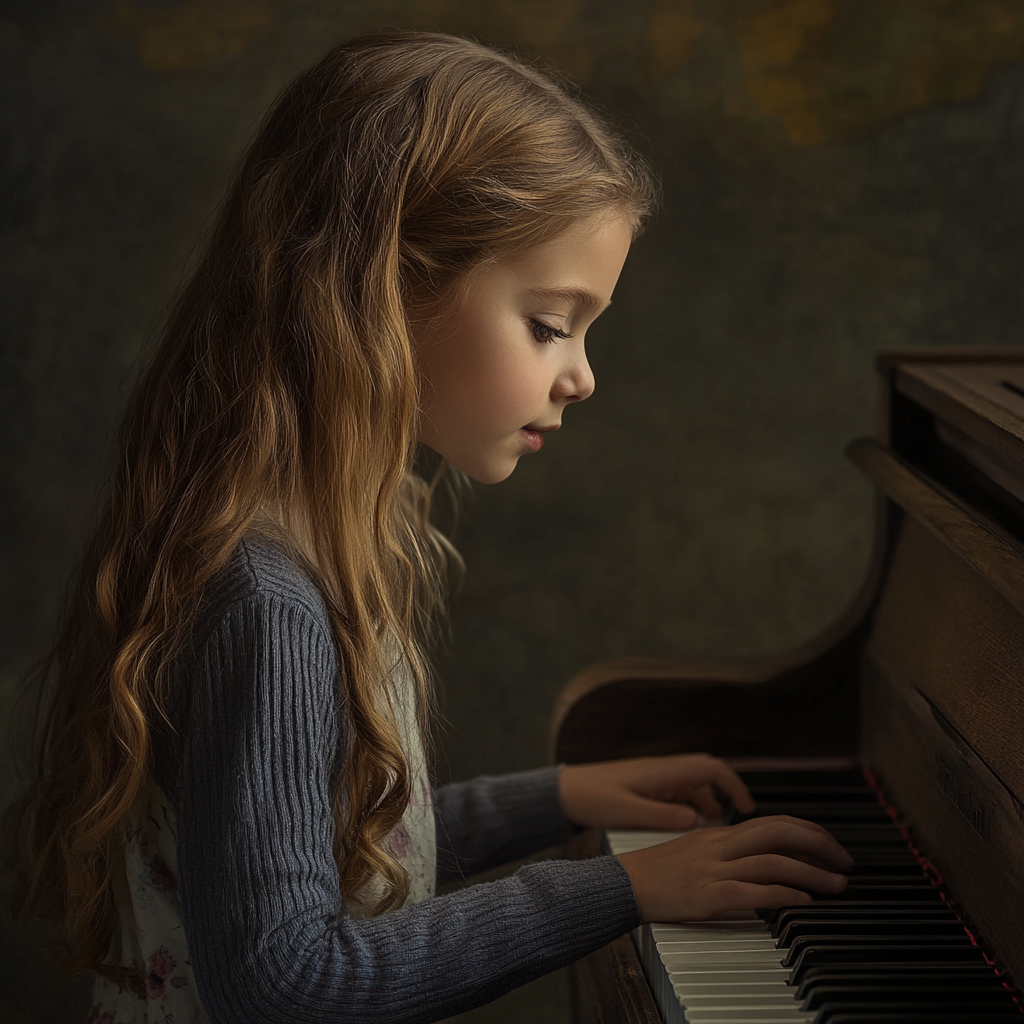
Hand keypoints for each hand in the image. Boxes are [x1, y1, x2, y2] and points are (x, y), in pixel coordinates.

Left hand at [558, 753, 755, 830]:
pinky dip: (690, 805)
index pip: (710, 768)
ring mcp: (654, 777)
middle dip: (726, 791)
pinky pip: (678, 791)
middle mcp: (661, 770)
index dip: (734, 784)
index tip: (748, 806)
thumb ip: (661, 816)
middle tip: (740, 816)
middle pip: (706, 772)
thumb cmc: (589, 797)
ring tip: (716, 828)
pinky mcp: (645, 787)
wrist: (562, 791)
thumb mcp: (626, 811)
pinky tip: (687, 824)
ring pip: (692, 784)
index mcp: (661, 772)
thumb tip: (696, 821)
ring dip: (707, 801)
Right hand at [617, 815, 853, 921]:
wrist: (623, 883)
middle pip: (778, 831)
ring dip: (811, 873)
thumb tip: (763, 857)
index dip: (808, 831)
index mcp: (719, 834)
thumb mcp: (695, 851)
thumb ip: (727, 850)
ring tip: (837, 886)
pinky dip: (783, 896)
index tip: (831, 846)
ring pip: (772, 862)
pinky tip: (803, 903)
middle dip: (819, 843)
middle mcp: (720, 845)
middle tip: (845, 861)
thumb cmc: (657, 872)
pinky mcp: (708, 894)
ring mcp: (714, 868)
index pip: (773, 822)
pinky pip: (753, 892)